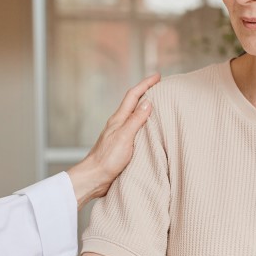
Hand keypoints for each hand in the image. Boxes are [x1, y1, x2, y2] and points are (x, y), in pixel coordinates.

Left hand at [67, 73, 160, 208]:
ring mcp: (120, 135)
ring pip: (134, 116)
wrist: (94, 178)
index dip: (146, 84)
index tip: (158, 76)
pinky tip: (150, 130)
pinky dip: (145, 124)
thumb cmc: (107, 159)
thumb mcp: (124, 137)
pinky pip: (136, 129)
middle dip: (147, 92)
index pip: (133, 96)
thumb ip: (136, 120)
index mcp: (119, 119)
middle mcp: (119, 124)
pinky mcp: (122, 146)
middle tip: (160, 87)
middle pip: (134, 103)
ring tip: (159, 105)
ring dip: (146, 108)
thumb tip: (148, 102)